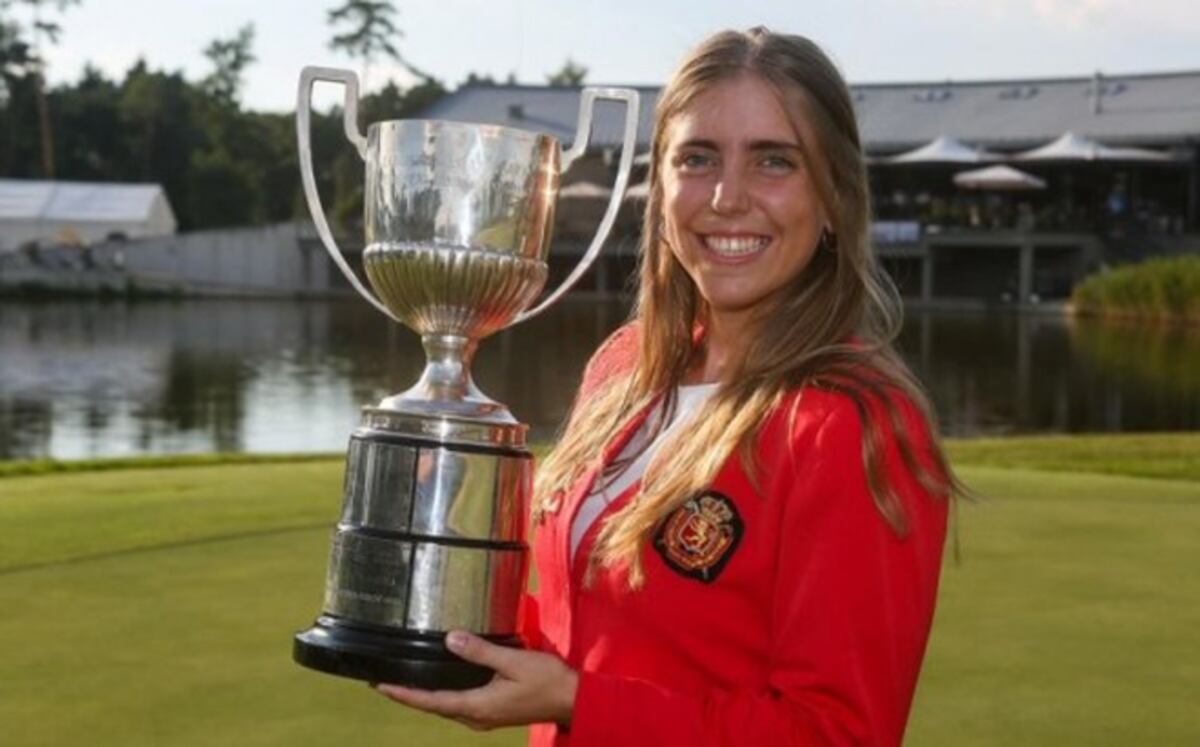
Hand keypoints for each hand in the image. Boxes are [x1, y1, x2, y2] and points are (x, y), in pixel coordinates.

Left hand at [375, 631, 577, 730]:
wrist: (572, 699)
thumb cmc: (547, 681)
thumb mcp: (514, 662)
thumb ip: (481, 652)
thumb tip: (451, 639)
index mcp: (478, 706)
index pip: (432, 701)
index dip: (405, 694)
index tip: (381, 686)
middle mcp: (477, 716)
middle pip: (435, 706)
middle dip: (410, 694)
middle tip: (385, 680)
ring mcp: (485, 716)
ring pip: (447, 707)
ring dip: (426, 695)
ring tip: (406, 681)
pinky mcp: (493, 711)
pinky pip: (460, 704)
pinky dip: (444, 694)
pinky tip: (442, 681)